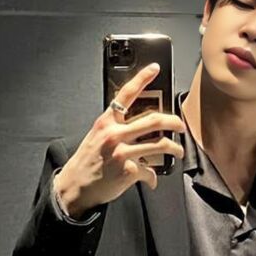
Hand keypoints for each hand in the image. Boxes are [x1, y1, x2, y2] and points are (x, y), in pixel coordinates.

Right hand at [53, 64, 185, 218]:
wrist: (75, 186)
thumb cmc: (87, 161)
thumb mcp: (96, 136)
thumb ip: (115, 128)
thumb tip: (141, 126)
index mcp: (106, 122)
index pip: (126, 94)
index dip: (142, 79)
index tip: (155, 68)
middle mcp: (114, 134)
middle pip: (154, 120)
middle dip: (174, 122)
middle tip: (180, 125)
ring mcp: (122, 152)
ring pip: (160, 145)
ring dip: (175, 148)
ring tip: (178, 151)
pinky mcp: (128, 170)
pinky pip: (150, 170)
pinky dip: (153, 177)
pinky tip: (152, 179)